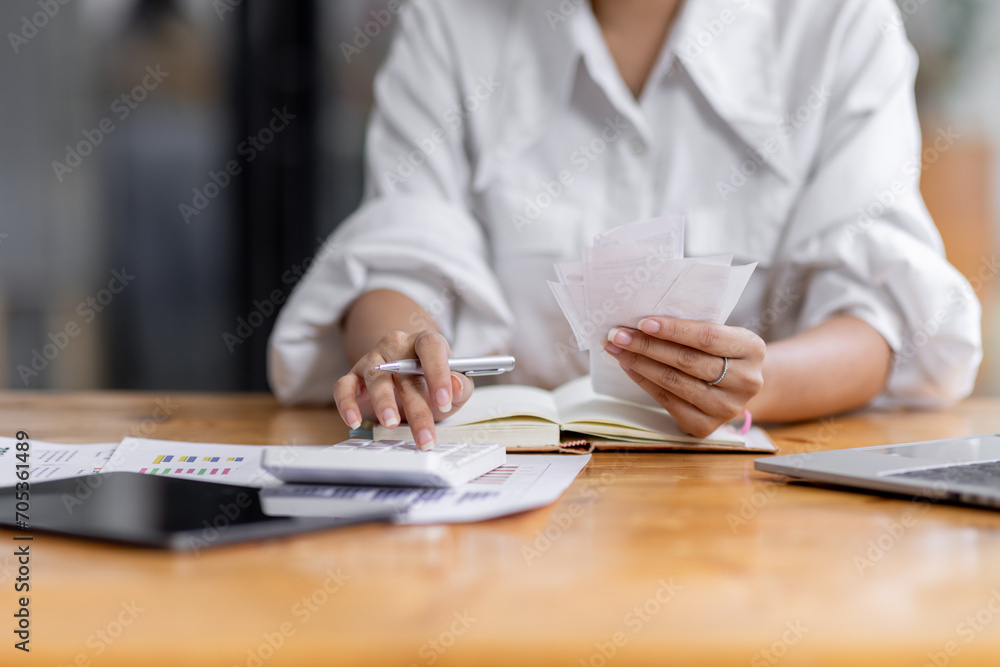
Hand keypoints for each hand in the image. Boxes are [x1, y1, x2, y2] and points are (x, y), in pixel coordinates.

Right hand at [333, 331, 473, 449]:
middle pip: (405, 372)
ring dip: (383, 403)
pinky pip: (344, 387)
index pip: (430, 347)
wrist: (405, 380)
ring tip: (391, 424)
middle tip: (425, 436)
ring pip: (375, 377)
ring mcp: (372, 360)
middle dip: (417, 408)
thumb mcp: (454, 388)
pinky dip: (347, 404)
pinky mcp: (353, 377)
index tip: (445, 401)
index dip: (438, 373)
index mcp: (424, 342)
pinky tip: (354, 421)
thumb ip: (460, 386)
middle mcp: (396, 346)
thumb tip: (455, 386)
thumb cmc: (431, 383)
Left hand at [603, 317, 764, 437]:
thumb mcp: (722, 334)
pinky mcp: (706, 426)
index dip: (673, 330)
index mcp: (752, 349)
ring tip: (616, 349)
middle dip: (647, 346)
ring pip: (674, 381)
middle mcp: (746, 381)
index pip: (707, 337)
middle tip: (618, 335)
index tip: (642, 322)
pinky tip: (629, 368)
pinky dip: (644, 382)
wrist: (736, 386)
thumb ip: (694, 329)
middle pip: (686, 361)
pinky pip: (667, 400)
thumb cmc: (720, 352)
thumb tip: (643, 323)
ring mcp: (727, 407)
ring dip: (639, 363)